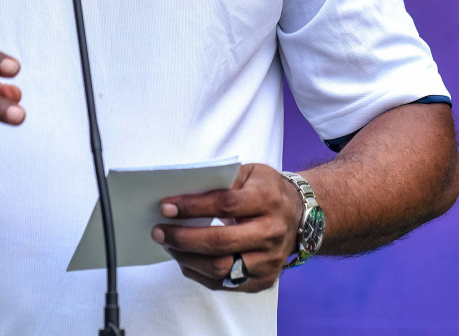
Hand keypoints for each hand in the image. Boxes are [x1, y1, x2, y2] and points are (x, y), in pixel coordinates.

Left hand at [152, 163, 302, 292]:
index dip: (192, 207)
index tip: (166, 207)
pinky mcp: (263, 280)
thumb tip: (180, 195)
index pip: (225, 205)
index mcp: (268, 200)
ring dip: (186, 258)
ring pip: (220, 268)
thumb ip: (218, 181)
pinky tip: (184, 259)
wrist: (300, 215)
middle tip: (158, 231)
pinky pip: (224, 284)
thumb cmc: (266, 190)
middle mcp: (272, 233)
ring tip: (168, 245)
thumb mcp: (248, 174)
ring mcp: (269, 261)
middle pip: (220, 242)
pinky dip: (198, 273)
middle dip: (183, 238)